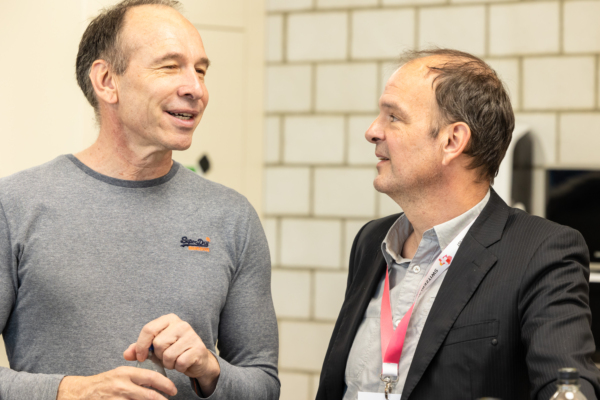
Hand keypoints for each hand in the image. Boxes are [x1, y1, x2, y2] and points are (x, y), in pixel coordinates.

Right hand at [57, 366, 176, 399]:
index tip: (173, 390)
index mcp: (126, 373)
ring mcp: (116, 399)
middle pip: (148, 395)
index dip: (165, 384)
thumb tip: (157, 381)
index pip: (151, 377)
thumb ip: (137, 377)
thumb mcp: (120, 374)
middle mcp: (122, 386)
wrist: (80, 393)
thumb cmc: (104, 383)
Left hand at [123, 313, 220, 395]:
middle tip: (166, 356)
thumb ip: (139, 349)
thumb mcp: (155, 348)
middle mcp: (181, 324)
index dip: (141, 346)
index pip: (148, 329)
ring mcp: (192, 335)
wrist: (197, 360)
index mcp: (169, 319)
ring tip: (175, 360)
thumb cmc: (174, 351)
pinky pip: (179, 363)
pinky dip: (178, 367)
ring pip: (168, 355)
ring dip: (169, 363)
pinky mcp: (198, 348)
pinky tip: (183, 363)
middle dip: (159, 356)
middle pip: (158, 344)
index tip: (141, 357)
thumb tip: (126, 354)